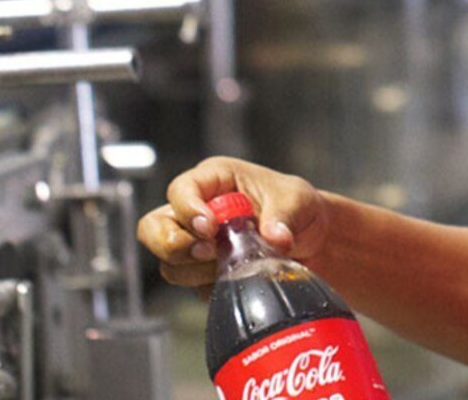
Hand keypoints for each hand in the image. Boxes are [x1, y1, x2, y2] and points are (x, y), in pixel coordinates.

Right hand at [137, 157, 329, 297]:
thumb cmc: (298, 206)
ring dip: (201, 270)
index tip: (209, 227)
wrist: (313, 240)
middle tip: (209, 252)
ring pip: (171, 264)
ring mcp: (196, 243)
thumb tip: (276, 237)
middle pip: (154, 229)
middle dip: (175, 245)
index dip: (188, 209)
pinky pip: (194, 287)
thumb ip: (285, 215)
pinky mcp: (204, 272)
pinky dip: (216, 287)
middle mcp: (196, 210)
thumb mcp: (298, 200)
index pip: (180, 190)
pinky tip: (243, 276)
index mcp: (214, 180)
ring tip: (238, 261)